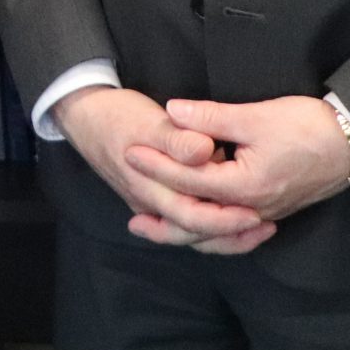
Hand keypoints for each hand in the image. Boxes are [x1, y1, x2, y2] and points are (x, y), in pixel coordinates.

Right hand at [51, 86, 275, 254]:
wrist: (84, 115)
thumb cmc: (117, 116)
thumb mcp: (148, 120)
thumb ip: (177, 139)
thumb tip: (205, 151)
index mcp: (151, 188)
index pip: (192, 218)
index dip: (225, 219)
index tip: (255, 213)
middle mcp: (150, 203)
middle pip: (194, 232)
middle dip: (231, 234)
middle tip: (265, 226)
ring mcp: (150, 203)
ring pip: (188, 230)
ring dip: (221, 233)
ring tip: (254, 228)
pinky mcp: (152, 196)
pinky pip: (182, 219)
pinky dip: (206, 222)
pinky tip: (226, 215)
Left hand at [127, 96, 349, 231]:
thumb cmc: (308, 127)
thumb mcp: (256, 116)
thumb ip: (211, 117)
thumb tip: (172, 111)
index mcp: (246, 186)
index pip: (190, 181)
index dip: (157, 166)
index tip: (130, 152)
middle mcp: (252, 208)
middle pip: (198, 222)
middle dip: (163, 218)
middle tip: (131, 217)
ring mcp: (262, 213)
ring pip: (214, 232)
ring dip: (183, 232)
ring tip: (156, 230)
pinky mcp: (270, 210)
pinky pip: (231, 230)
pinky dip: (209, 230)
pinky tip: (198, 223)